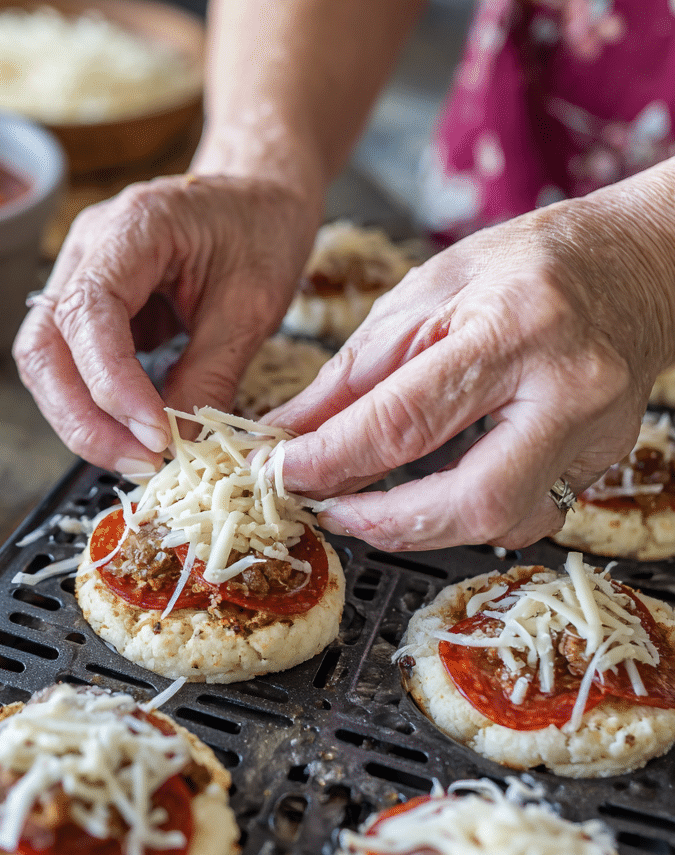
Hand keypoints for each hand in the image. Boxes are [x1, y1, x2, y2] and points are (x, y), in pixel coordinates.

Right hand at [12, 173, 320, 476]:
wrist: (259, 195)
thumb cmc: (261, 233)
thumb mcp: (254, 305)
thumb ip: (212, 372)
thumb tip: (177, 442)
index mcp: (133, 226)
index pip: (88, 313)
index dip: (111, 384)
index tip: (153, 435)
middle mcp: (88, 248)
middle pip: (44, 346)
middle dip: (82, 418)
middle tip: (139, 463)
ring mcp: (79, 276)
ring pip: (47, 363)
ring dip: (83, 421)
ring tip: (138, 458)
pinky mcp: (90, 309)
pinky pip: (71, 365)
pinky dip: (95, 408)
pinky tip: (133, 434)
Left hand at [266, 191, 674, 550]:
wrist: (637, 262)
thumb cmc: (529, 265)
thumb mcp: (425, 293)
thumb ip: (354, 371)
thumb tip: (291, 432)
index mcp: (514, 327)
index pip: (405, 420)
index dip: (331, 460)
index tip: (281, 474)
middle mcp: (568, 388)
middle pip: (470, 498)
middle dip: (382, 522)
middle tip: (327, 511)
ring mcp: (596, 433)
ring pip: (502, 523)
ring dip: (420, 529)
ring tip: (368, 506)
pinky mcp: (603, 462)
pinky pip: (527, 518)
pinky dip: (465, 520)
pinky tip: (432, 498)